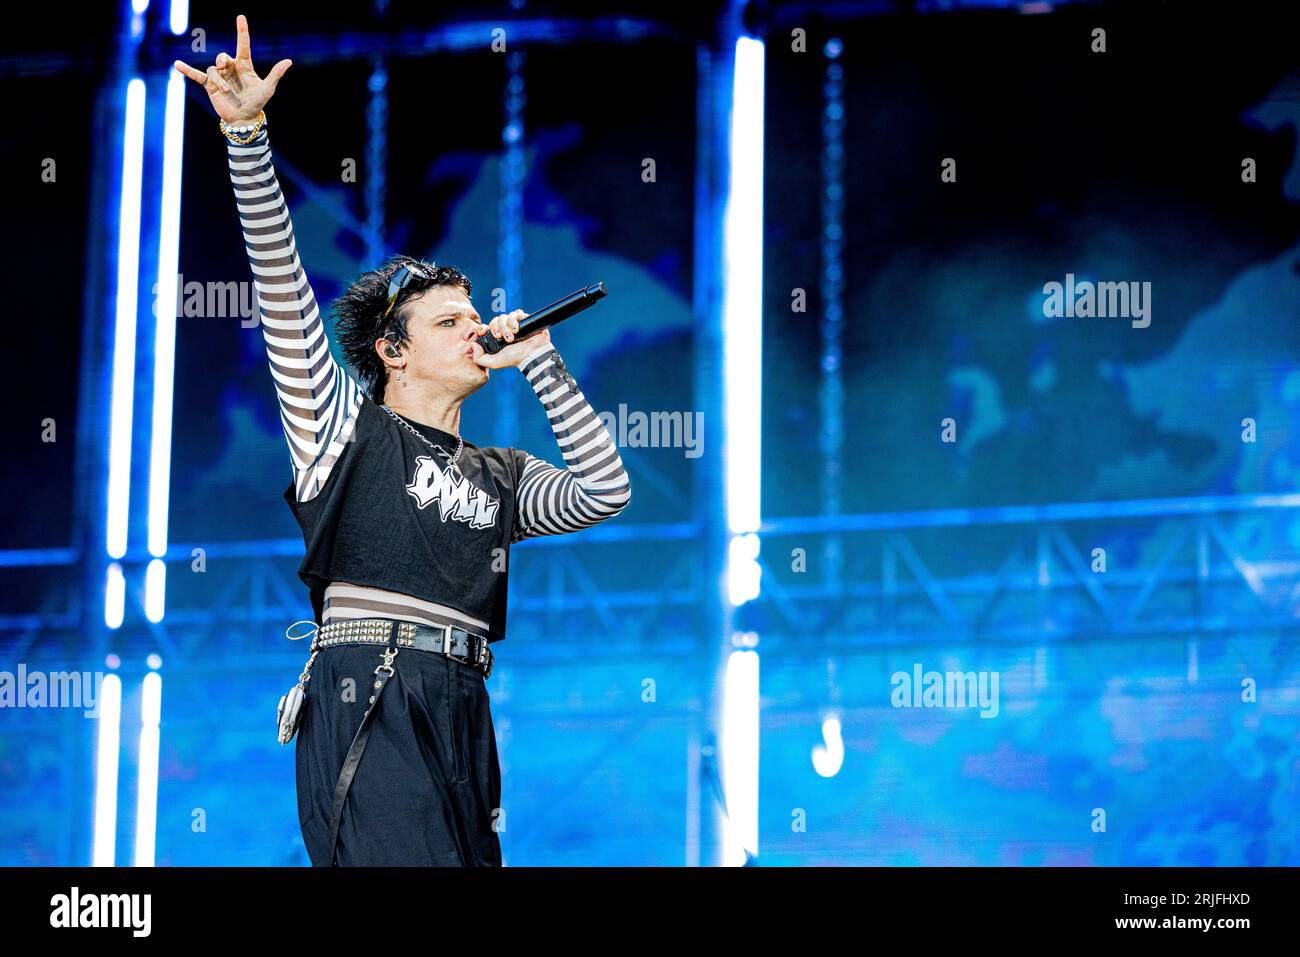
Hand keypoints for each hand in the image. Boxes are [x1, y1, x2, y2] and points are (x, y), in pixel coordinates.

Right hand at [174, 14, 290, 124]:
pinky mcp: (210, 85)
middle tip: (225, 67)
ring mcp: (219, 76)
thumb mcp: (267, 88)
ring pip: (213, 70)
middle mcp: (230, 68)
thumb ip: (276, 74)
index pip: (243, 45)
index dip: (242, 31)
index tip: (241, 17)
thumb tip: (288, 61)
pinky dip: (187, 70)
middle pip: (222, 57)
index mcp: (244, 66)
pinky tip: (177, 65)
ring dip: (220, 81)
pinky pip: (196, 75)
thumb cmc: (257, 102)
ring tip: (228, 92)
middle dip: (223, 61)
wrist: (244, 118)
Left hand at [473, 311, 552, 369]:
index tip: (482, 331)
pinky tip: (517, 328)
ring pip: (505, 316)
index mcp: (497, 339)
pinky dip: (515, 319)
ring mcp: (514, 325)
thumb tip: (473, 345)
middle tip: (502, 337)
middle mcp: (505, 330)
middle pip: (495, 320)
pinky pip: (516, 313)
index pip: (486, 328)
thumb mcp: (494, 362)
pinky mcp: (524, 320)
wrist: (532, 354)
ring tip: (513, 336)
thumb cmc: (515, 359)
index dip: (482, 328)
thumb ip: (479, 359)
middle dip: (497, 328)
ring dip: (507, 325)